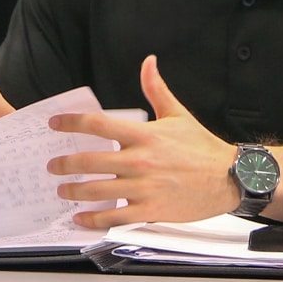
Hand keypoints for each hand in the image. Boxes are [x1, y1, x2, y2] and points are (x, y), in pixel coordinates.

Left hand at [48, 55, 236, 227]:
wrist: (229, 177)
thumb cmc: (203, 148)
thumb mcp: (178, 115)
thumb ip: (157, 89)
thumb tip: (148, 62)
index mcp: (144, 135)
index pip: (98, 124)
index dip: (71, 122)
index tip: (55, 124)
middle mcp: (139, 161)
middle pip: (88, 161)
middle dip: (63, 164)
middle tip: (53, 166)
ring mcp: (143, 187)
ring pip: (95, 191)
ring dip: (72, 191)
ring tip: (62, 190)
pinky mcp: (149, 210)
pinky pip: (112, 217)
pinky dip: (92, 219)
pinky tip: (80, 217)